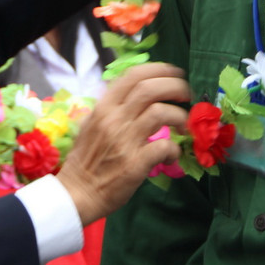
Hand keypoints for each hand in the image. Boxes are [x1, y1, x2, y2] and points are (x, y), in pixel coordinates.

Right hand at [56, 63, 188, 225]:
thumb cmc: (85, 160)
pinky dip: (174, 149)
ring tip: (184, 126)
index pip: (133, 75)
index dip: (159, 69)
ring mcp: (124, 141)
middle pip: (150, 88)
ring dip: (179, 116)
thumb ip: (110, 108)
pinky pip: (164, 147)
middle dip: (175, 86)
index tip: (174, 73)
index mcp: (103, 107)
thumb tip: (131, 95)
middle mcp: (114, 119)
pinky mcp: (135, 164)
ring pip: (161, 113)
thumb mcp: (92, 125)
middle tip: (187, 93)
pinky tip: (171, 155)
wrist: (77, 194)